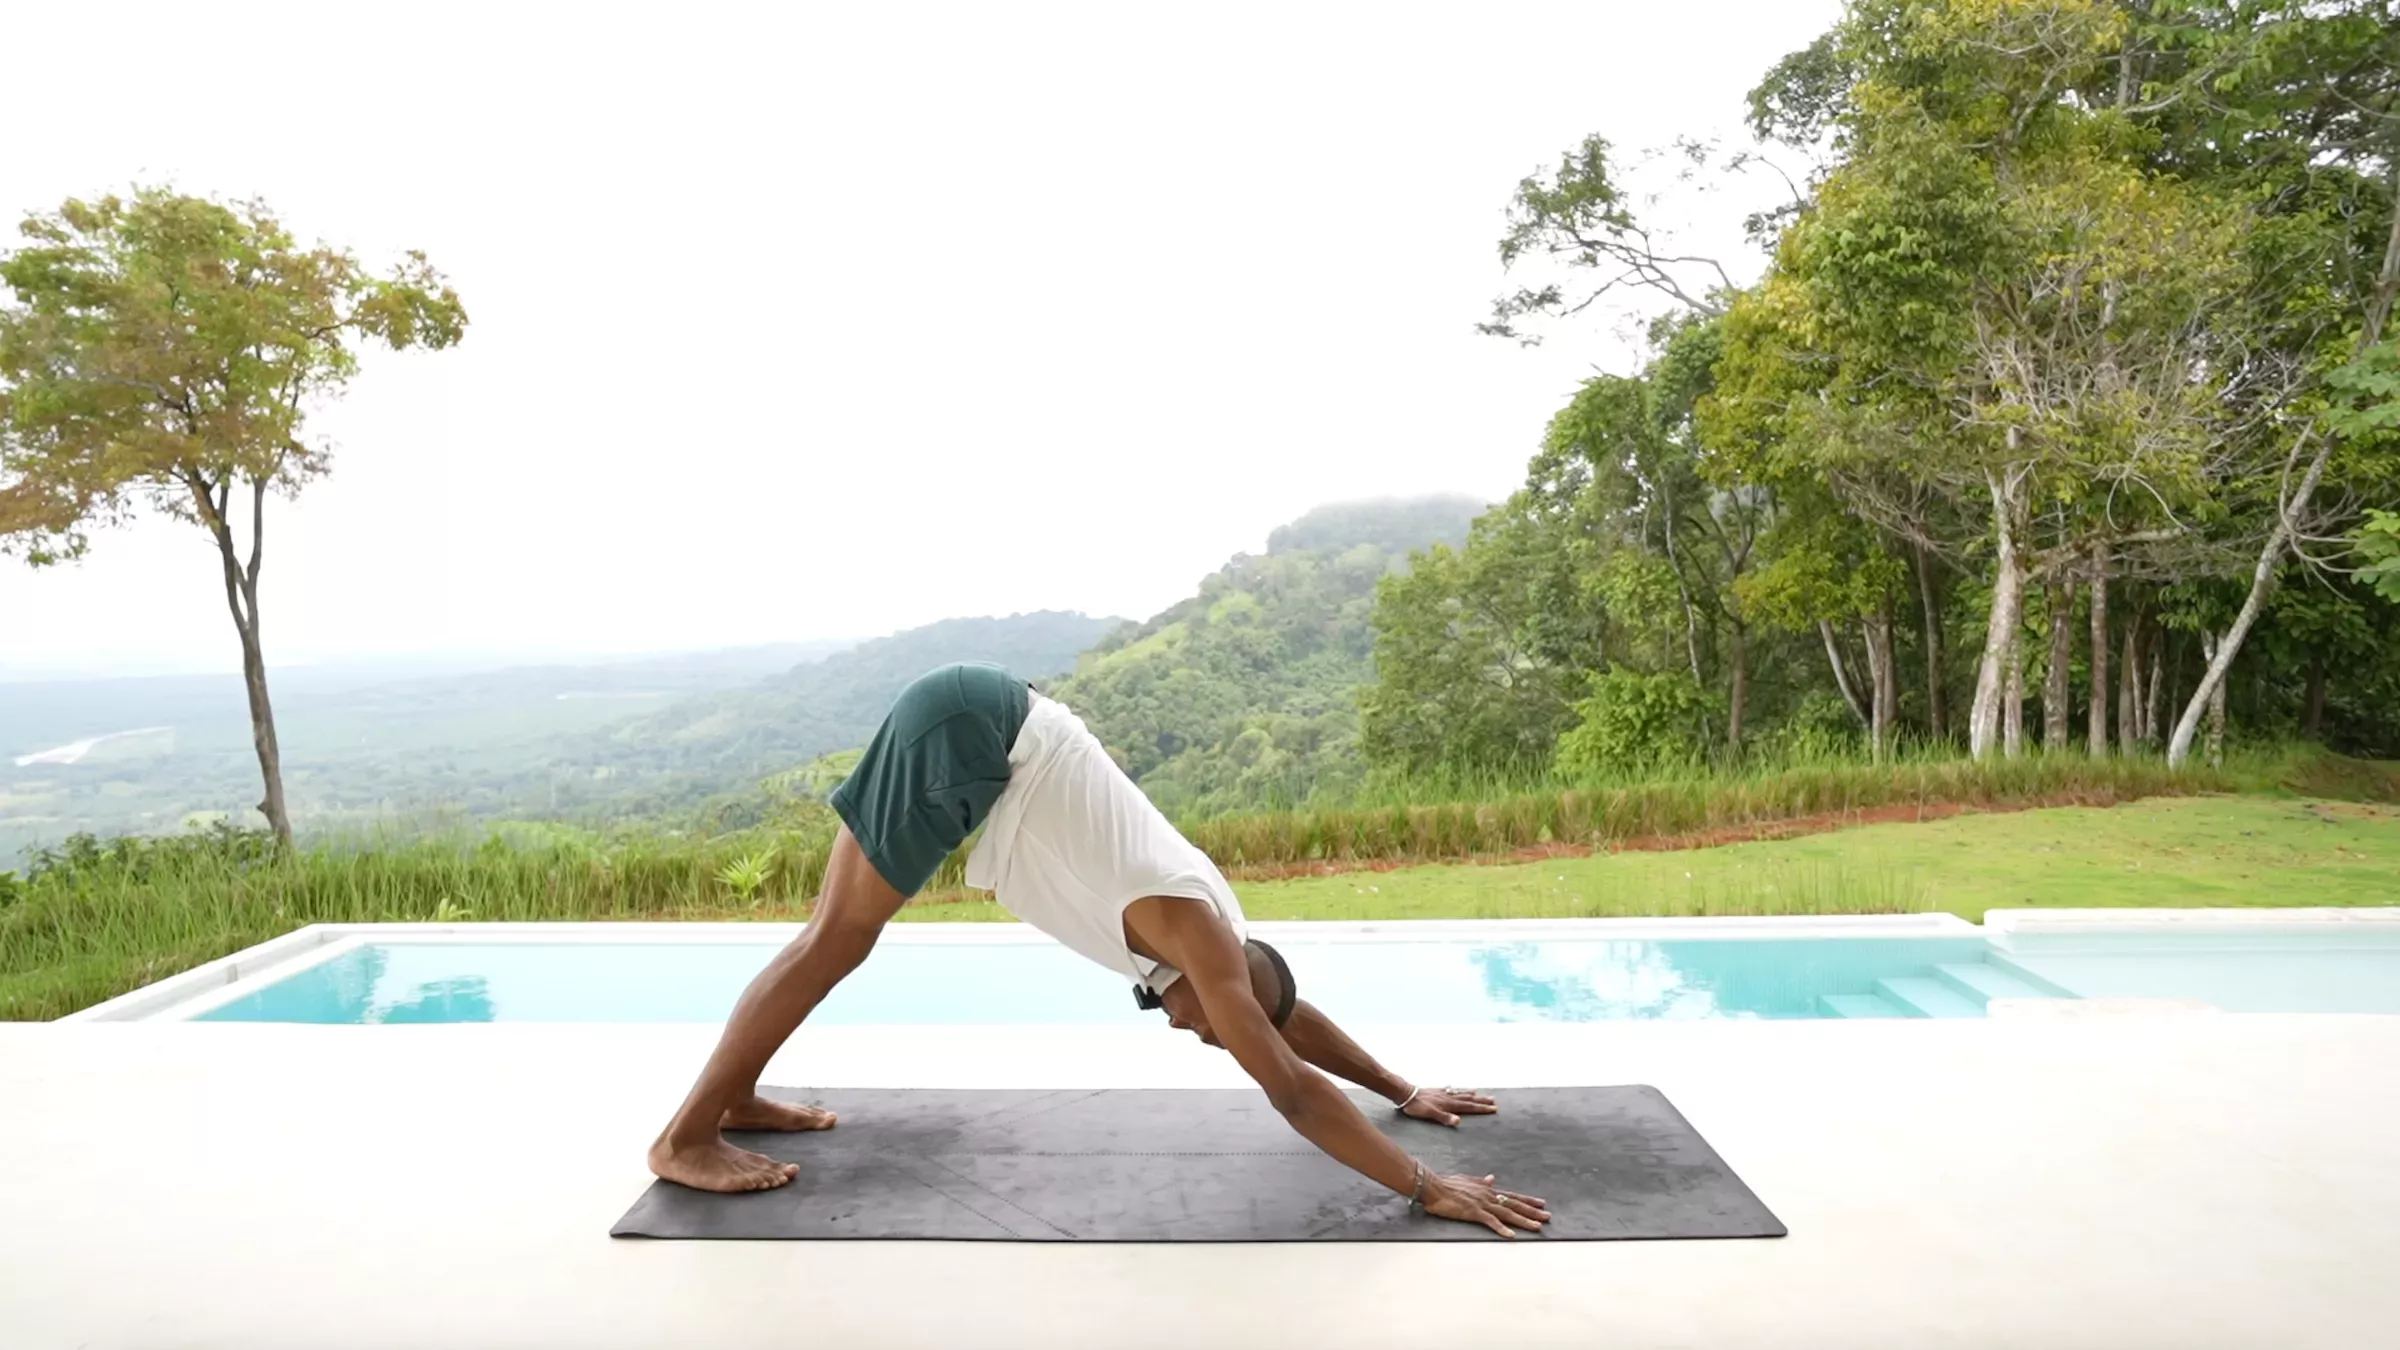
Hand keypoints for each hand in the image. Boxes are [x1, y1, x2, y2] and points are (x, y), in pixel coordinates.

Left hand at [1397, 1085, 1495, 1127]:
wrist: (1406, 1094)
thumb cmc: (1417, 1107)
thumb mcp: (1430, 1114)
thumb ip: (1444, 1118)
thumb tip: (1459, 1121)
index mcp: (1449, 1104)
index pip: (1469, 1107)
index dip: (1481, 1109)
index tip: (1494, 1109)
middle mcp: (1449, 1098)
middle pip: (1469, 1100)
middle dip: (1481, 1101)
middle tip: (1494, 1101)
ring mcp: (1444, 1094)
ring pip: (1462, 1094)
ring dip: (1472, 1095)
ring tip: (1481, 1094)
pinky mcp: (1438, 1092)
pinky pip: (1453, 1091)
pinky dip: (1459, 1090)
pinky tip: (1459, 1089)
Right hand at [1419, 1170, 1549, 1237]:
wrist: (1433, 1187)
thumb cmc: (1447, 1184)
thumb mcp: (1467, 1180)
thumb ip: (1480, 1181)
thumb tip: (1491, 1178)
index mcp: (1487, 1190)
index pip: (1512, 1196)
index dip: (1527, 1200)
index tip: (1541, 1203)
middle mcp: (1488, 1196)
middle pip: (1515, 1204)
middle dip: (1532, 1211)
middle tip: (1548, 1217)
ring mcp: (1482, 1204)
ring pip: (1508, 1213)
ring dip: (1524, 1220)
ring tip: (1538, 1227)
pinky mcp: (1474, 1212)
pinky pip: (1491, 1222)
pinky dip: (1502, 1229)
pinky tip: (1512, 1235)